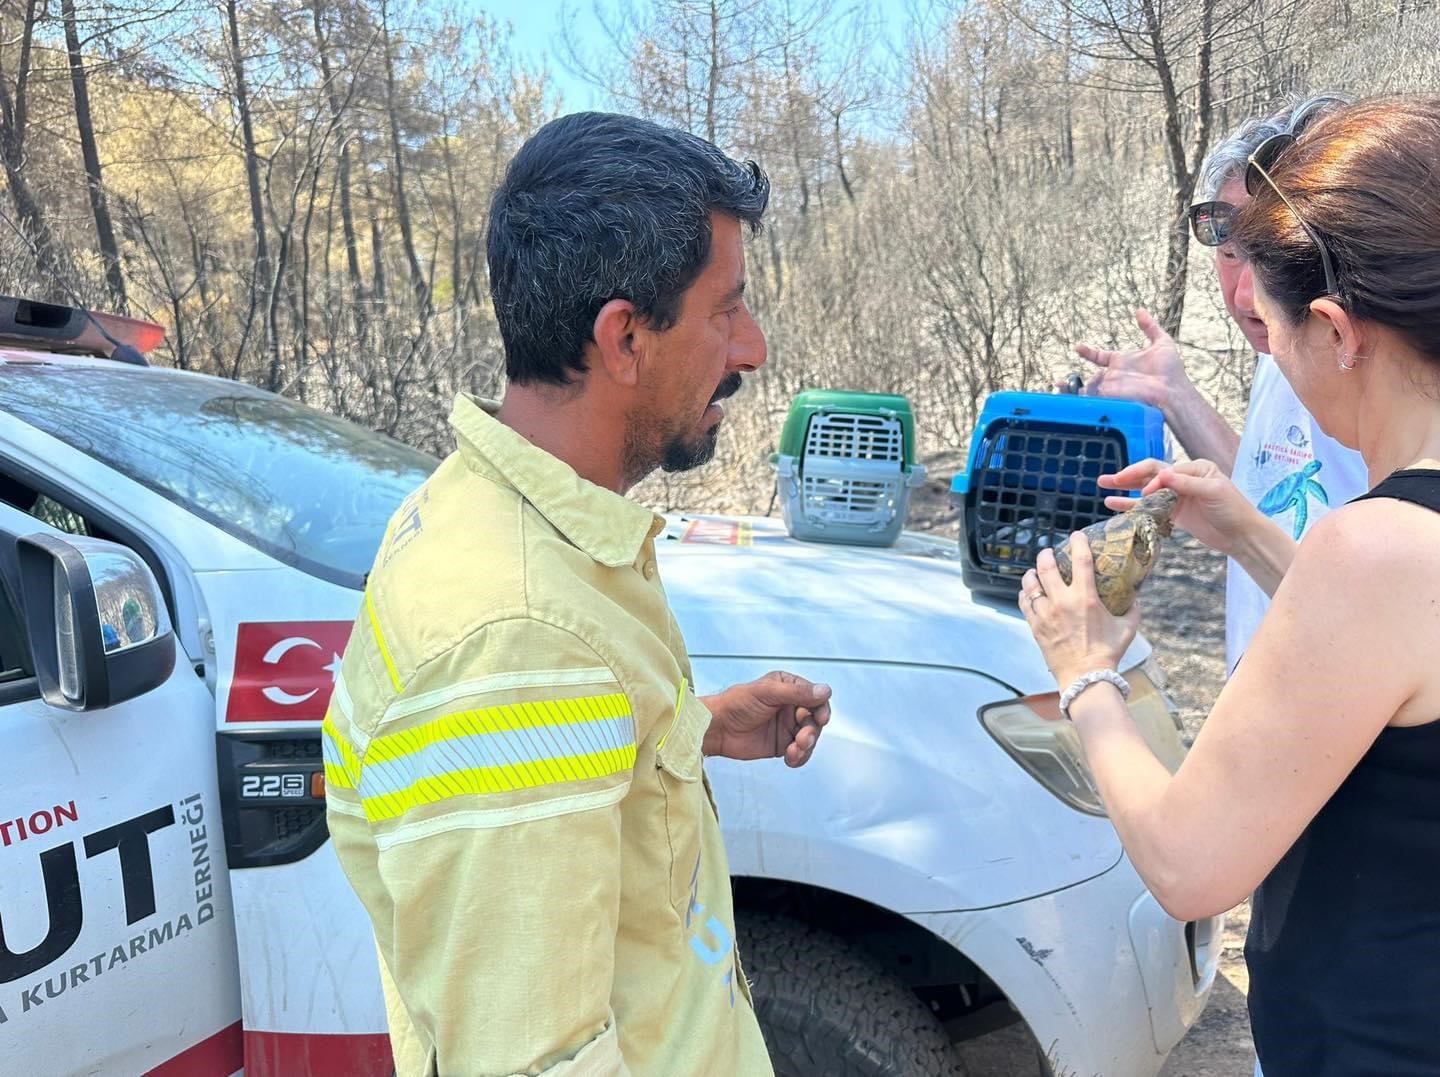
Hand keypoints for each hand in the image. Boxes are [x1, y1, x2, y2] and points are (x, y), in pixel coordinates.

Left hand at [702, 672, 830, 767]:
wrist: (717, 729)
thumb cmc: (735, 703)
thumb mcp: (767, 692)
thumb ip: (796, 693)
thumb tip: (824, 691)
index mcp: (788, 687)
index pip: (815, 697)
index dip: (821, 709)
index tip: (820, 719)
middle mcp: (790, 706)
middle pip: (815, 720)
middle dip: (812, 731)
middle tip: (802, 738)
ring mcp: (787, 726)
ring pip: (809, 738)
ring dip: (806, 746)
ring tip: (794, 749)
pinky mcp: (781, 745)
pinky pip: (799, 753)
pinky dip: (799, 757)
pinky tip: (790, 757)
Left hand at [1019, 539, 1139, 690]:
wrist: (1085, 677)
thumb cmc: (1108, 653)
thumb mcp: (1127, 628)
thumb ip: (1132, 609)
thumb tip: (1136, 597)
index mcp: (1085, 598)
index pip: (1080, 560)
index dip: (1078, 543)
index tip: (1077, 536)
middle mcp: (1062, 602)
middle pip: (1046, 567)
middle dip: (1046, 554)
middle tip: (1049, 552)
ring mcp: (1045, 613)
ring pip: (1030, 584)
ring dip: (1032, 573)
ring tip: (1035, 571)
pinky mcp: (1035, 626)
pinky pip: (1024, 603)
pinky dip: (1025, 594)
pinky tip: (1028, 592)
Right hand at [1067, 309, 1187, 410]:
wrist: (1171, 390)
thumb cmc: (1170, 371)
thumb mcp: (1162, 343)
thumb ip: (1150, 327)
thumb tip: (1139, 311)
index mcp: (1122, 362)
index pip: (1100, 357)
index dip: (1088, 352)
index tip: (1077, 346)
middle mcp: (1114, 376)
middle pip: (1089, 378)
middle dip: (1072, 382)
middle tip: (1059, 382)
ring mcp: (1111, 388)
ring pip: (1086, 389)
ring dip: (1070, 390)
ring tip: (1058, 388)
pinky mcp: (1110, 398)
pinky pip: (1091, 399)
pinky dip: (1078, 398)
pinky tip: (1067, 394)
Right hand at [1099, 458, 1258, 555]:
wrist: (1242, 535)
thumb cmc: (1233, 509)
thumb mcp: (1213, 492)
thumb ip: (1186, 484)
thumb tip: (1161, 475)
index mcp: (1195, 468)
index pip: (1164, 470)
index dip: (1152, 481)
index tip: (1146, 495)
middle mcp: (1183, 479)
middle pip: (1150, 474)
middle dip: (1128, 476)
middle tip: (1109, 479)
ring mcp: (1176, 496)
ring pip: (1145, 489)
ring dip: (1125, 487)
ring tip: (1103, 484)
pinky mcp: (1172, 513)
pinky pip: (1148, 507)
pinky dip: (1131, 506)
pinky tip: (1113, 504)